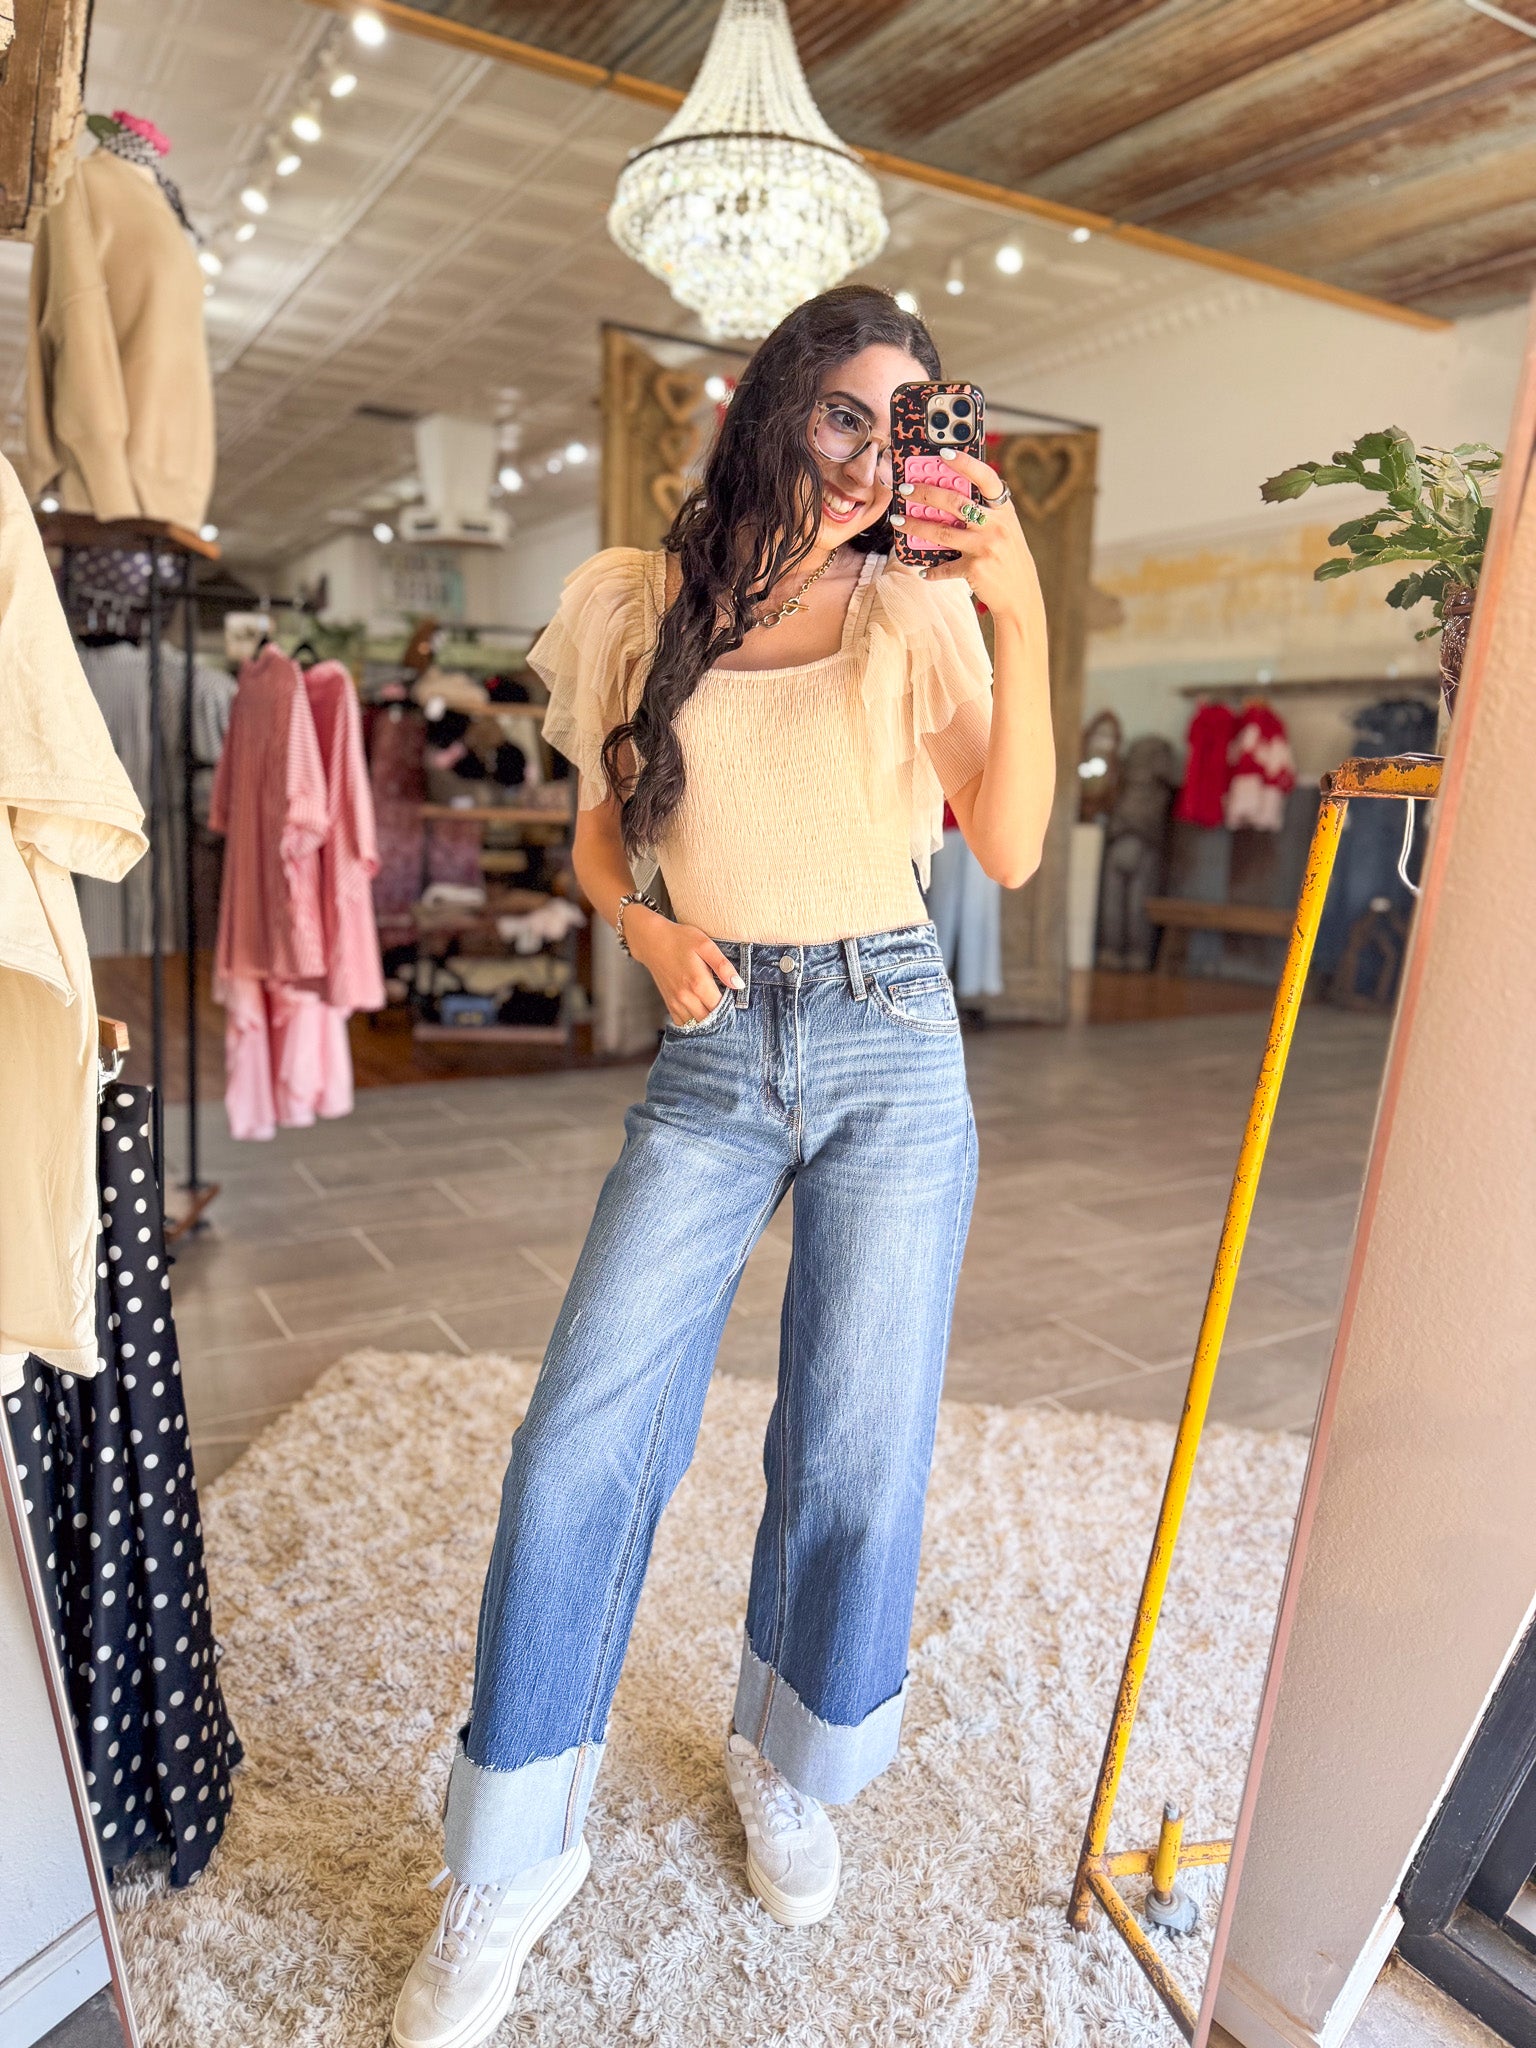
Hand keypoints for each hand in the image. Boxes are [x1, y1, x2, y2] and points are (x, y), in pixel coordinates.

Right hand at [624, 907, 742, 1025]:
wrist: (652, 941)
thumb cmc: (680, 939)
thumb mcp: (706, 945)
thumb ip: (723, 966)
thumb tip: (739, 985)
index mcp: (698, 983)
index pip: (720, 1008)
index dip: (730, 1008)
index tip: (735, 1002)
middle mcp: (686, 997)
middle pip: (709, 1020)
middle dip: (720, 1018)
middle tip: (728, 1010)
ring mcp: (675, 1002)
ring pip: (695, 1025)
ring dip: (706, 1023)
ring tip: (715, 1014)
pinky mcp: (668, 1003)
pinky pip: (682, 1023)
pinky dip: (692, 1024)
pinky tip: (700, 1016)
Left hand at [891, 447, 1040, 623]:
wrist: (1021, 594)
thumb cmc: (1007, 557)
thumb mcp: (1004, 529)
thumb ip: (984, 513)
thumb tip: (945, 498)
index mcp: (1004, 510)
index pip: (985, 478)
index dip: (965, 463)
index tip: (943, 453)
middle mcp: (996, 525)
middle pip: (954, 502)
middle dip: (925, 493)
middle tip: (905, 489)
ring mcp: (985, 547)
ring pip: (941, 532)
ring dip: (915, 526)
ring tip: (898, 521)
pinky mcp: (975, 569)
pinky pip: (945, 567)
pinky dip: (932, 570)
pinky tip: (923, 570)